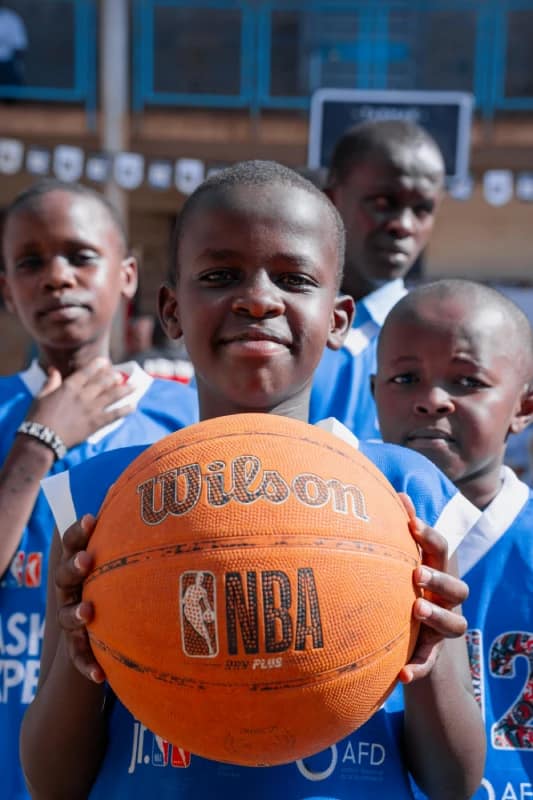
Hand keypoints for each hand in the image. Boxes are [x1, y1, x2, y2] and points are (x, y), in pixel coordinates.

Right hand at [27, 357, 134, 449]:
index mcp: (69, 387)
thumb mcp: (41, 396)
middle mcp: (83, 395)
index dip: (98, 365)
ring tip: (134, 386)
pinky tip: (134, 406)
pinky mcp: (96, 423)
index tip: (106, 361)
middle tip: (121, 375)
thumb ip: (51, 382)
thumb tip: (53, 369)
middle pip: (103, 382)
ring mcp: (91, 409)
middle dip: (113, 377)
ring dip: (125, 390)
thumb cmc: (38, 417)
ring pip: (113, 396)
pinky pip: (114, 415)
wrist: (42, 440)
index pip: (87, 372)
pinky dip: (125, 410)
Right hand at [55, 514, 105, 683]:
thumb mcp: (117, 555)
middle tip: (88, 560)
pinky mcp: (79, 645)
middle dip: (74, 566)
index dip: (80, 531)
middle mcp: (70, 589)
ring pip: (66, 615)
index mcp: (79, 563)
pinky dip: (87, 665)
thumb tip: (132, 490)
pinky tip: (99, 675)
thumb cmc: (113, 580)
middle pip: (64, 576)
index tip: (93, 518)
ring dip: (75, 612)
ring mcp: (71, 617)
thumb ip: (122, 528)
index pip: (73, 543)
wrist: (97, 629)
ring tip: (88, 612)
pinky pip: (79, 657)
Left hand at [398, 494, 468, 683]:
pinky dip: (418, 669)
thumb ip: (407, 530)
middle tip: (417, 573)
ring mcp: (444, 629)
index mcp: (440, 572)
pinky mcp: (433, 655)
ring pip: (454, 626)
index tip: (411, 525)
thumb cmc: (411, 587)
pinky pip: (429, 665)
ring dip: (437, 617)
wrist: (420, 640)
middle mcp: (449, 601)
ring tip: (416, 609)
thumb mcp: (410, 561)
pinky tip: (402, 675)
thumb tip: (399, 494)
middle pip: (458, 589)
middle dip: (439, 579)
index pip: (443, 550)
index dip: (431, 537)